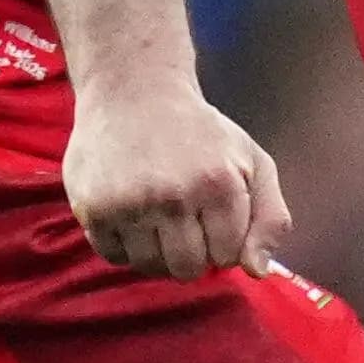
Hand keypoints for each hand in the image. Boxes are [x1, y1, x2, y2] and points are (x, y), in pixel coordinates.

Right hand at [61, 75, 291, 279]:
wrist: (134, 90)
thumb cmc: (200, 133)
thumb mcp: (251, 161)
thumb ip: (270, 217)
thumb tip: (257, 272)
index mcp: (218, 184)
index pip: (227, 257)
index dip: (222, 240)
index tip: (212, 213)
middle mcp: (173, 195)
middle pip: (187, 269)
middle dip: (191, 251)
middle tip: (183, 216)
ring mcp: (129, 203)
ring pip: (150, 267)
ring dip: (156, 251)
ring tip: (157, 214)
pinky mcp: (93, 208)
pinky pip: (114, 257)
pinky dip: (124, 245)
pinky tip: (130, 212)